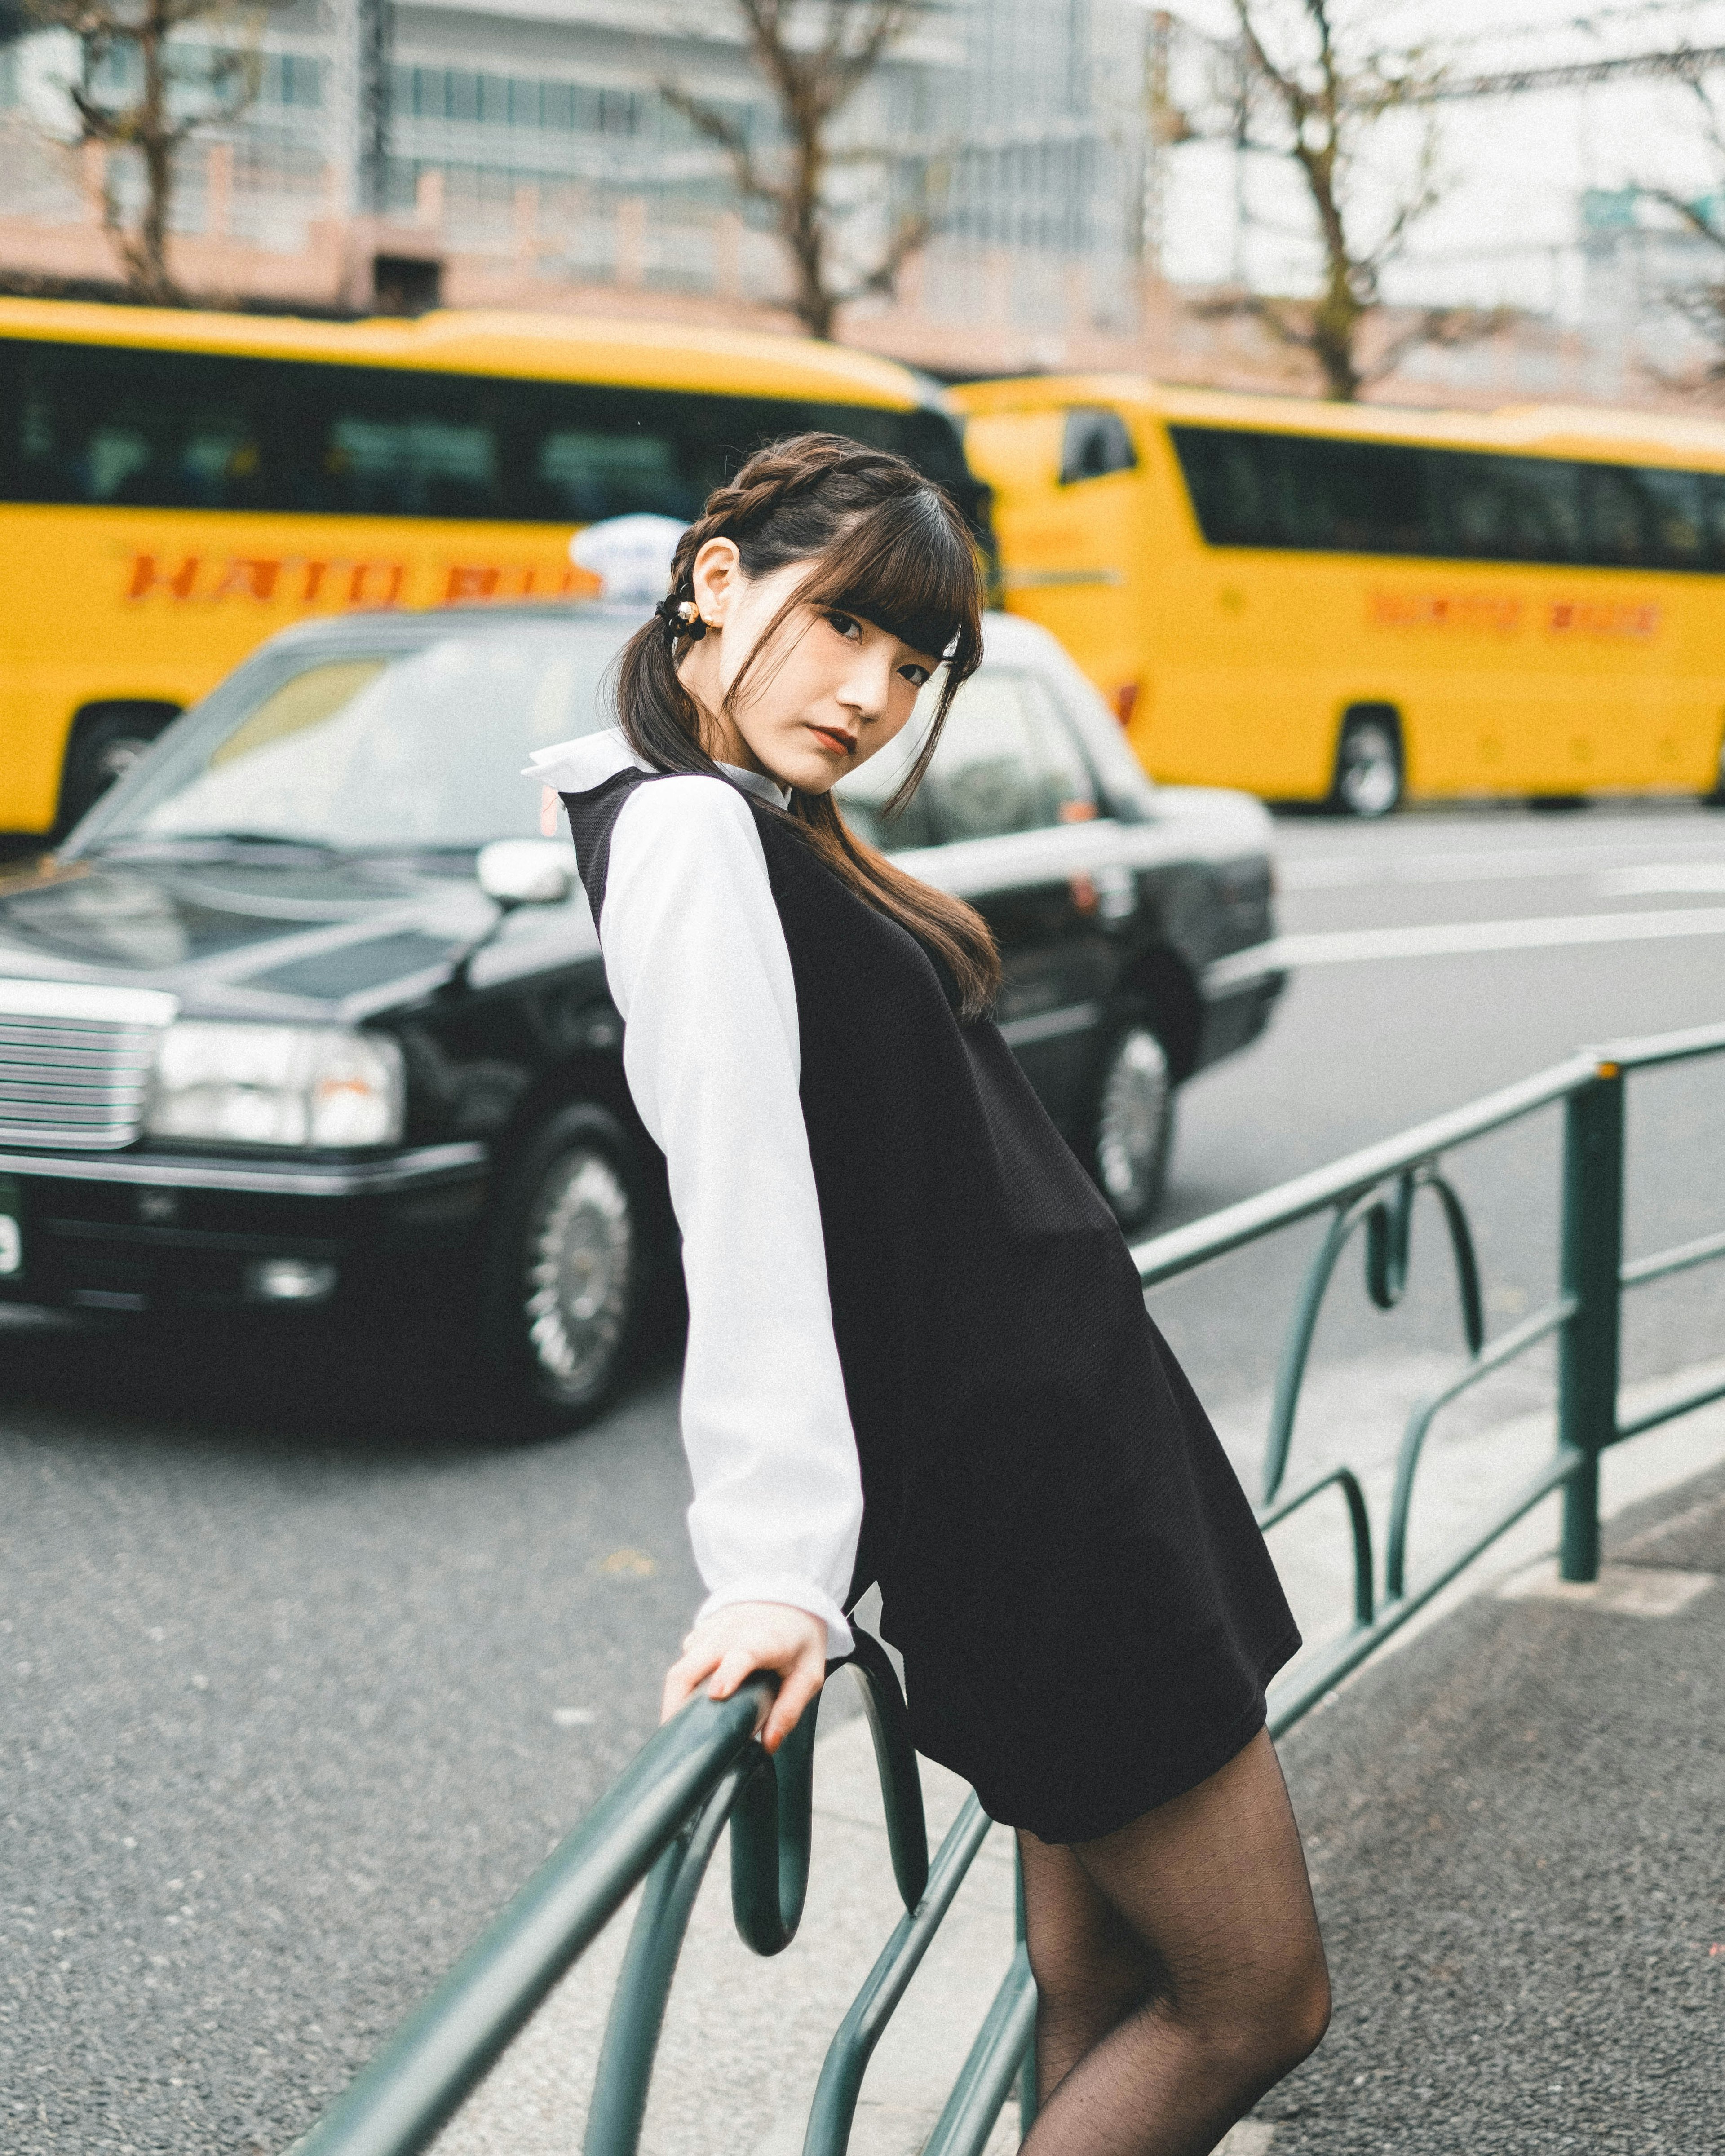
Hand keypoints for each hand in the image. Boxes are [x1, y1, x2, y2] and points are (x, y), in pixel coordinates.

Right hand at [660, 1601, 827, 1753]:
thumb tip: (768, 1746)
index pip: (741, 1654)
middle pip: (690, 1668)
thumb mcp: (808, 1674)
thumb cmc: (800, 1640)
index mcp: (763, 1641)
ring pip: (680, 1668)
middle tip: (674, 1741)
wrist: (788, 1596)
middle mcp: (730, 1633)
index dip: (728, 1674)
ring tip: (677, 1733)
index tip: (717, 1696)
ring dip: (674, 1700)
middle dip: (676, 1705)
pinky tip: (690, 1707)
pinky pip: (684, 1660)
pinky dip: (682, 1686)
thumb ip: (789, 1709)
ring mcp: (711, 1631)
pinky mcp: (701, 1632)